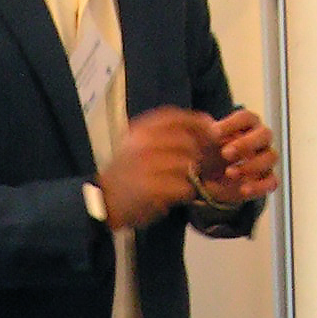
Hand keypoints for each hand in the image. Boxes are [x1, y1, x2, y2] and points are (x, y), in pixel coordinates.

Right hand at [99, 107, 219, 230]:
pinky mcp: (151, 188)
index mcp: (140, 129)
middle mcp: (143, 143)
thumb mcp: (140, 143)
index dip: (199, 123)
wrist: (104, 200)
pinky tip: (177, 195)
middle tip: (202, 166)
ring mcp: (146, 166)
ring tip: (184, 183)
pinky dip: (186, 193)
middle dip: (200, 155)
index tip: (211, 131)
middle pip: (187, 143)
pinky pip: (184, 187)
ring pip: (187, 166)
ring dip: (192, 177)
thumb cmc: (128, 172)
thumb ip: (168, 133)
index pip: (176, 117)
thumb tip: (207, 124)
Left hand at [193, 108, 279, 206]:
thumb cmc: (209, 155)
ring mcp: (265, 160)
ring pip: (271, 157)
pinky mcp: (267, 180)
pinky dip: (259, 186)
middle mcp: (260, 141)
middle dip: (245, 144)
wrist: (209, 180)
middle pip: (264, 134)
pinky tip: (243, 189)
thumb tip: (205, 124)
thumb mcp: (202, 144)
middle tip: (225, 153)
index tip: (215, 133)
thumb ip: (202, 133)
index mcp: (245, 126)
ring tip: (229, 173)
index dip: (233, 124)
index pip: (246, 118)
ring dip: (251, 165)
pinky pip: (272, 182)